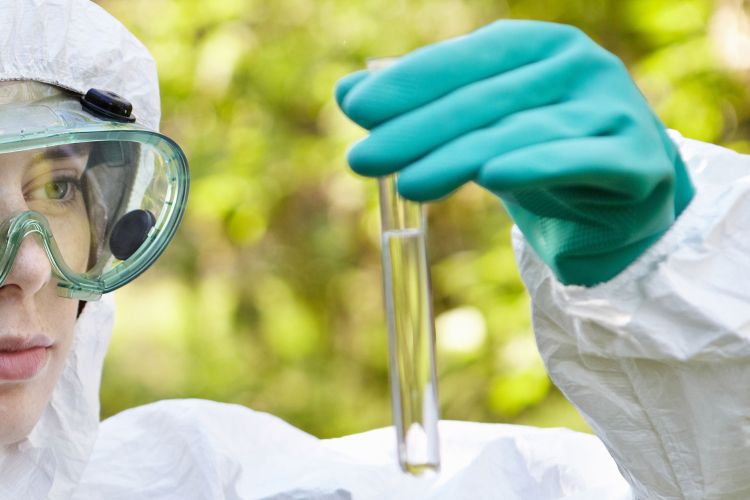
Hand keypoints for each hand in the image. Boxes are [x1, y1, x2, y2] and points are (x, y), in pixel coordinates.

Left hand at [335, 20, 693, 285]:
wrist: (622, 207)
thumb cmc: (542, 157)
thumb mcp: (480, 128)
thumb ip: (424, 105)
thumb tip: (348, 92)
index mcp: (540, 46)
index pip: (466, 59)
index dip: (409, 84)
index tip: (357, 111)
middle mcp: (579, 65)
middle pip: (484, 98)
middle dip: (417, 130)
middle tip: (361, 160)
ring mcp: (614, 108)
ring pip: (520, 131)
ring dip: (457, 157)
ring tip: (406, 185)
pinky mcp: (636, 160)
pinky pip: (576, 161)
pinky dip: (534, 166)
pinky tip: (491, 176)